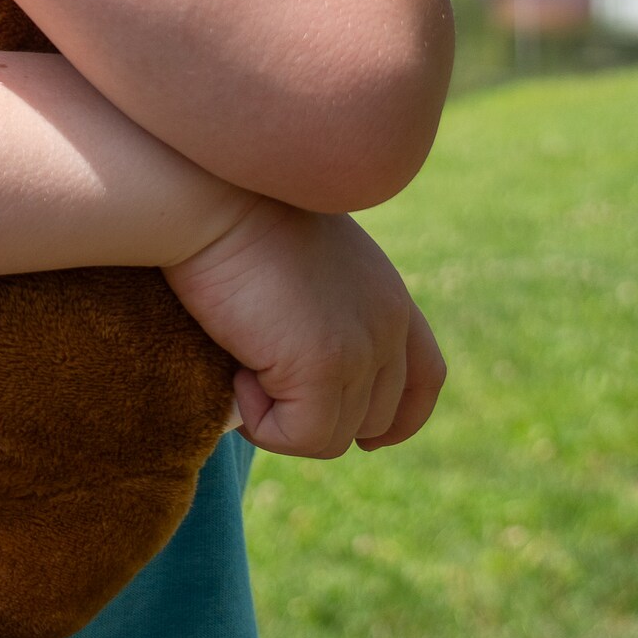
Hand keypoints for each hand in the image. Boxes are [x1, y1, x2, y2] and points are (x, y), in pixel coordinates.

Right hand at [161, 198, 444, 458]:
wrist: (211, 198)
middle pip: (377, 418)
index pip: (426, 378)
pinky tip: (236, 374)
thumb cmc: (231, 219)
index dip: (401, 418)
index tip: (366, 439)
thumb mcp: (301, 262)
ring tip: (240, 369)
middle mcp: (389, 323)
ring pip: (333, 436)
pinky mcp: (325, 368)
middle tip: (260, 383)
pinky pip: (299, 436)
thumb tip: (289, 357)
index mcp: (389, 294)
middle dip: (320, 418)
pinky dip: (262, 423)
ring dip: (282, 419)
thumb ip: (322, 303)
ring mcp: (363, 348)